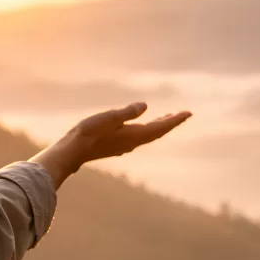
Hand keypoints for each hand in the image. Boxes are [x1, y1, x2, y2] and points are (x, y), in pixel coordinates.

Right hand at [30, 102, 191, 187]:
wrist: (71, 153)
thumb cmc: (88, 134)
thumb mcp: (108, 118)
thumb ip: (127, 112)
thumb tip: (145, 106)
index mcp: (133, 135)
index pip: (160, 127)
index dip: (175, 120)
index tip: (189, 113)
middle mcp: (132, 142)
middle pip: (157, 132)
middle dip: (170, 123)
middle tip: (183, 115)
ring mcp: (123, 145)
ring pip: (148, 135)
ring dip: (159, 126)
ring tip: (167, 118)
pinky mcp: (115, 145)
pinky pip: (138, 137)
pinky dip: (146, 130)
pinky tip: (142, 127)